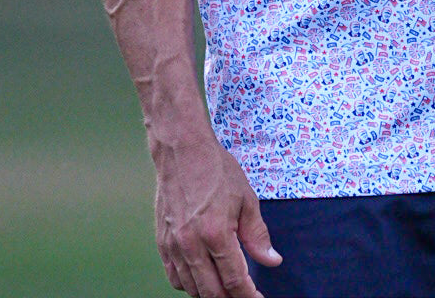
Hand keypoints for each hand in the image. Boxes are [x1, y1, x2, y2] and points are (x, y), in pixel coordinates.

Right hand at [153, 131, 282, 297]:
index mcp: (216, 234)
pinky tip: (202, 277)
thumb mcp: (246, 199)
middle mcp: (192, 245)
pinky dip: (189, 284)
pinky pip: (174, 277)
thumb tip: (272, 261)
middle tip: (244, 294)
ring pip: (191, 289)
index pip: (234, 280)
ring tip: (225, 287)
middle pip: (211, 292)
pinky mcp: (162, 242)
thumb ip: (257, 235)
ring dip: (210, 293)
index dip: (248, 295)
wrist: (182, 150)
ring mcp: (174, 245)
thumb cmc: (217, 171)